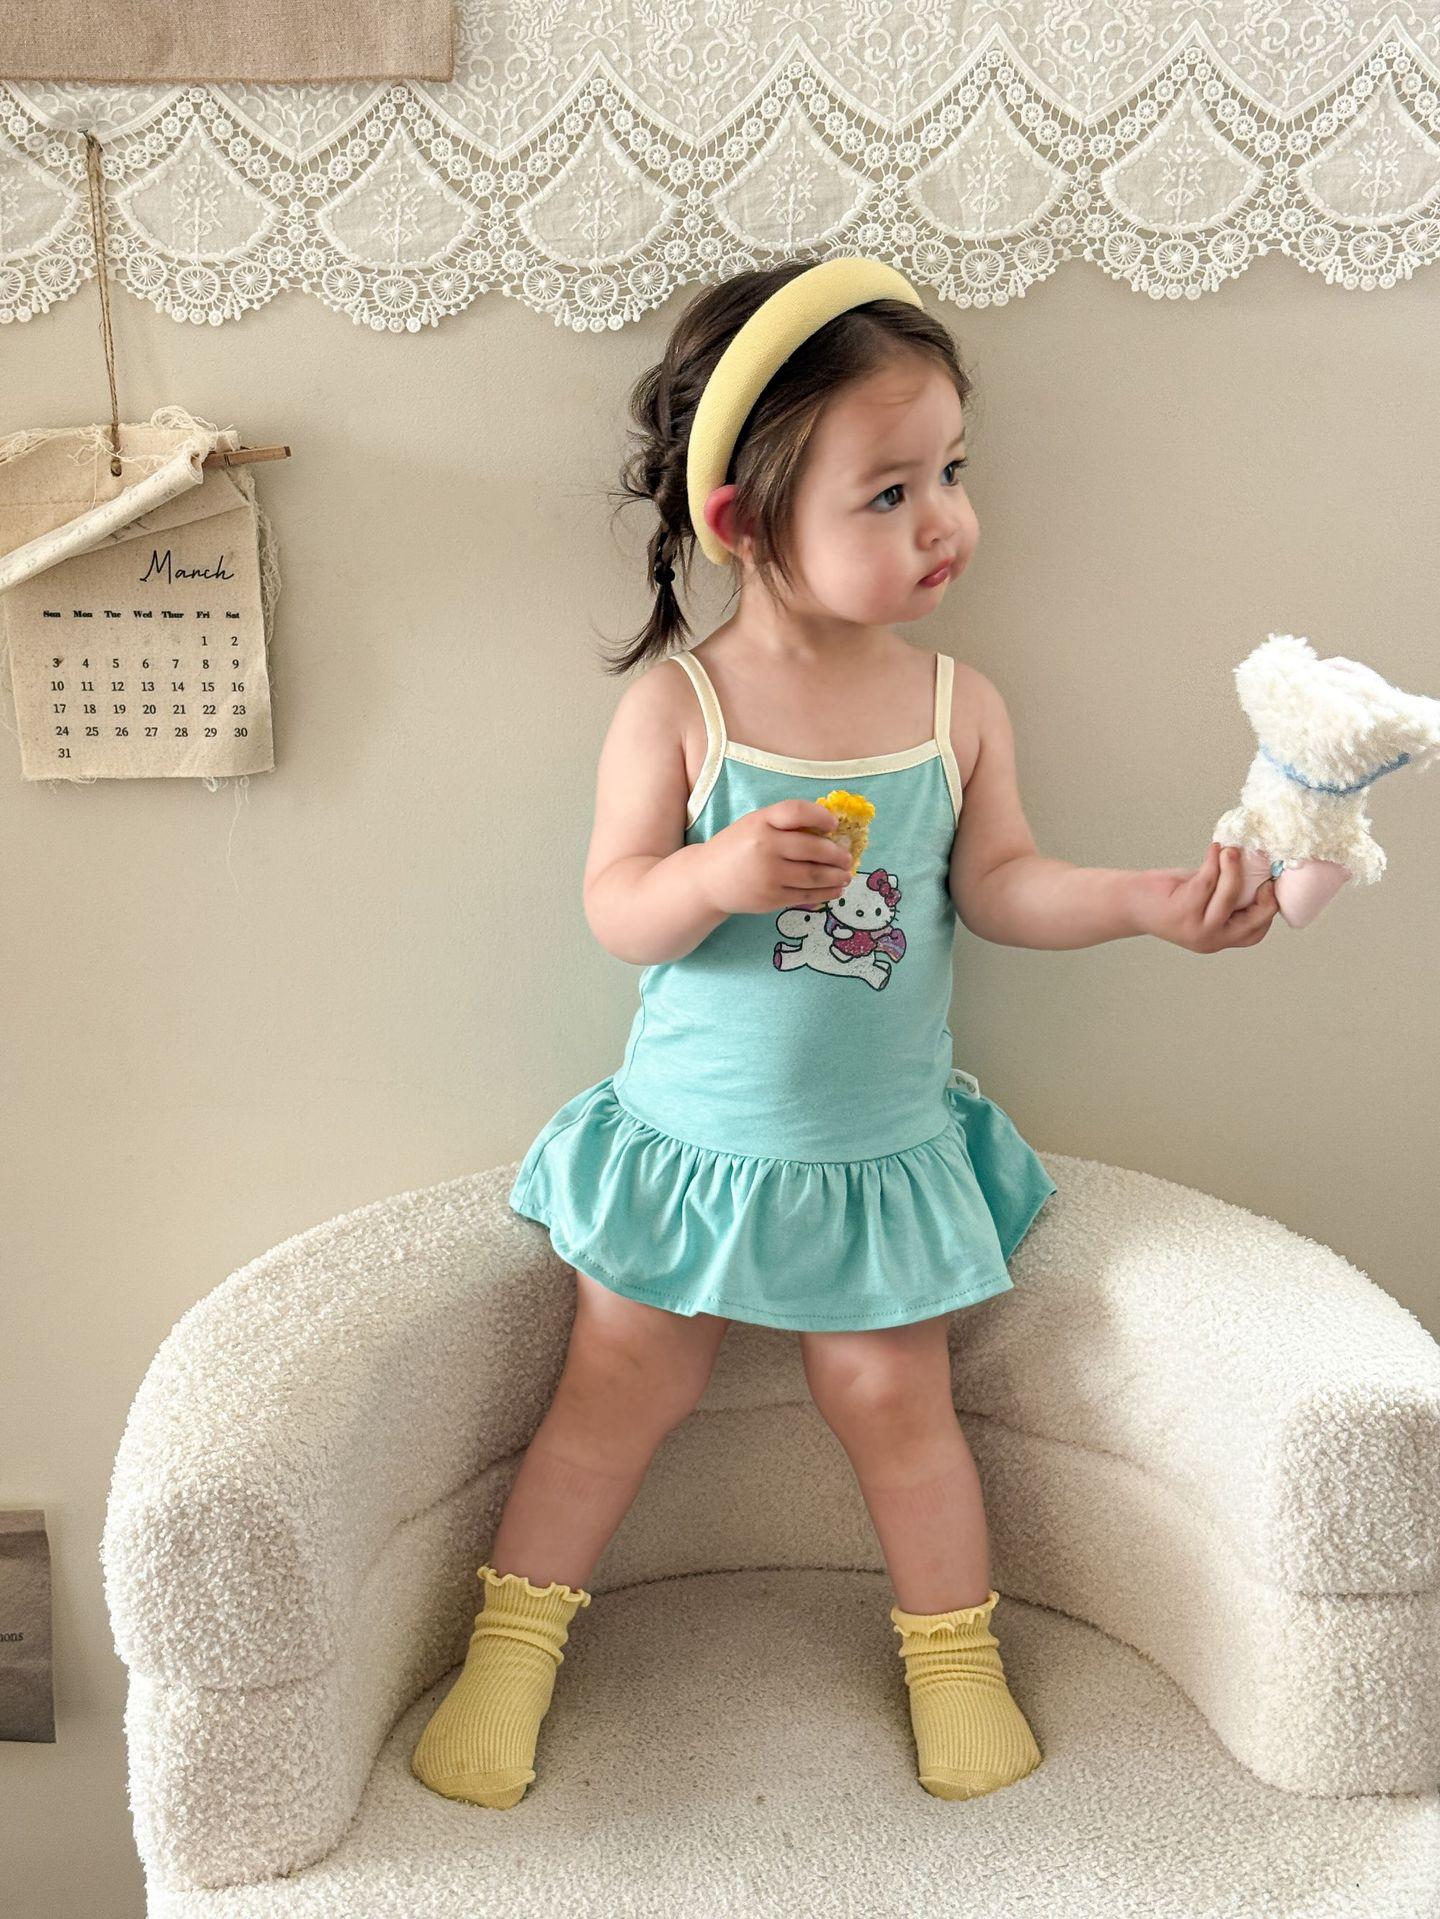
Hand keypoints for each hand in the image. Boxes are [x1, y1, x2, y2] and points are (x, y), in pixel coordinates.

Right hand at [699, 799, 855, 914]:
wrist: (706, 880)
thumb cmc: (736, 848)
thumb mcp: (753, 825)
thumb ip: (783, 825)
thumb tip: (828, 832)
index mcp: (760, 822)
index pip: (796, 812)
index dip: (821, 816)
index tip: (834, 824)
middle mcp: (765, 846)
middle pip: (813, 848)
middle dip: (837, 854)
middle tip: (848, 858)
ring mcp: (768, 875)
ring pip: (813, 875)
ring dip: (836, 876)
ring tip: (846, 875)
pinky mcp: (771, 898)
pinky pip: (805, 896)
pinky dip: (825, 893)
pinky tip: (834, 890)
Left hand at [1131, 841, 1280, 951]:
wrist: (1130, 902)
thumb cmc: (1171, 896)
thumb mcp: (1206, 899)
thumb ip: (1230, 891)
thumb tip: (1259, 861)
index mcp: (1220, 938)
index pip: (1256, 932)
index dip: (1270, 909)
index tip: (1272, 882)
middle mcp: (1212, 939)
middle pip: (1254, 922)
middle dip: (1265, 896)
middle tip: (1265, 871)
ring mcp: (1198, 927)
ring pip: (1230, 896)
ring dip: (1235, 869)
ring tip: (1232, 850)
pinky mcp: (1183, 909)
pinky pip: (1208, 881)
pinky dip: (1215, 860)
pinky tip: (1215, 848)